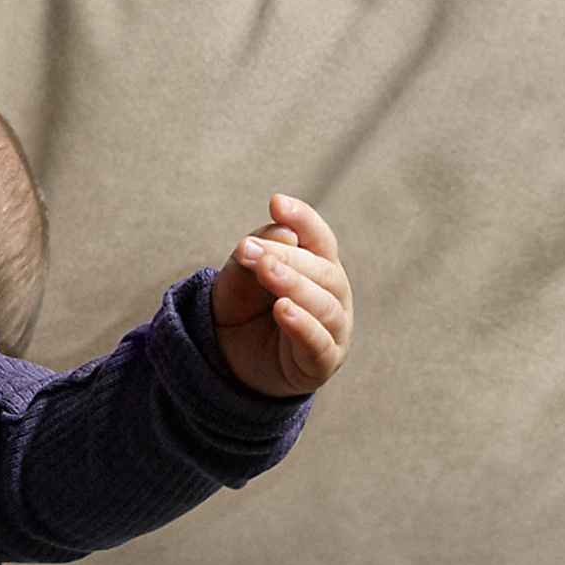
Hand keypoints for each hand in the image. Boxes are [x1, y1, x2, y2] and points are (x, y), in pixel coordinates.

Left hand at [210, 193, 352, 398]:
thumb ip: (258, 252)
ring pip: (323, 305)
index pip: (319, 238)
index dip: (303, 219)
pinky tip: (284, 310)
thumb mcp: (240, 275)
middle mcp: (334, 295)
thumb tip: (283, 229)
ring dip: (294, 286)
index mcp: (319, 266)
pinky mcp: (322, 362)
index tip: (276, 203)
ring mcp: (333, 330)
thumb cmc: (244, 308)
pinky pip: (318, 343)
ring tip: (266, 272)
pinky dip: (302, 326)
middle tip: (252, 249)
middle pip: (322, 271)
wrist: (229, 358)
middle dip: (287, 257)